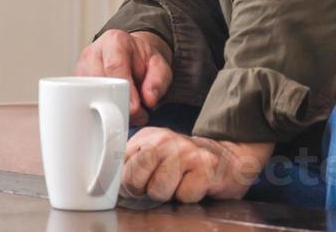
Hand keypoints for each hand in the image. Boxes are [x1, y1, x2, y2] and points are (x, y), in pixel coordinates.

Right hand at [76, 29, 171, 125]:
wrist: (131, 56)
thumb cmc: (142, 61)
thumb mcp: (160, 65)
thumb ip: (159, 80)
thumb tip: (148, 99)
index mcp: (115, 41)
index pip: (114, 66)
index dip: (124, 90)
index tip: (134, 108)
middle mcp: (93, 52)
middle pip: (98, 83)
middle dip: (116, 104)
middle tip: (133, 115)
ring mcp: (81, 68)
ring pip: (87, 95)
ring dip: (105, 110)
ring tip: (124, 111)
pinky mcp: (76, 83)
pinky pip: (82, 101)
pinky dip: (97, 112)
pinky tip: (111, 111)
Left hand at [121, 128, 272, 203]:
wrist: (227, 158)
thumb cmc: (185, 163)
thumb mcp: (156, 155)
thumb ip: (133, 164)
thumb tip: (108, 185)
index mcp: (148, 136)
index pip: (120, 163)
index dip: (127, 181)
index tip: (137, 185)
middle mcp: (164, 140)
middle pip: (134, 176)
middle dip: (143, 190)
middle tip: (158, 185)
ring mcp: (185, 152)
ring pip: (158, 190)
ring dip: (168, 195)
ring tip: (179, 183)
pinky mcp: (205, 168)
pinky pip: (183, 196)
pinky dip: (188, 197)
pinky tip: (195, 185)